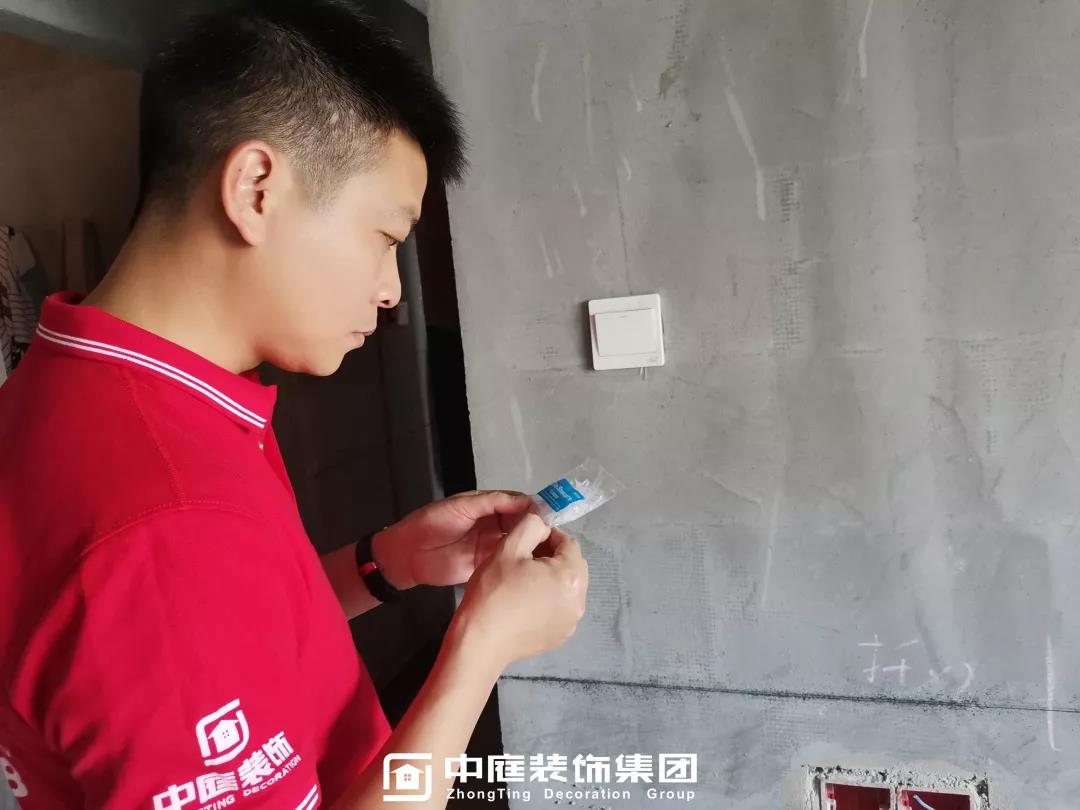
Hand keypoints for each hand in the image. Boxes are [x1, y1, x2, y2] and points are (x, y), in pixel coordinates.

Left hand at [372, 491, 533, 588]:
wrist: (407, 555)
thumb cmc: (431, 524)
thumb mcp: (461, 506)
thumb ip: (491, 502)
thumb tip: (524, 499)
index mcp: (487, 506)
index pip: (517, 504)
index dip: (532, 508)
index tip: (547, 516)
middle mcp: (492, 525)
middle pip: (522, 524)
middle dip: (536, 528)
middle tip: (551, 537)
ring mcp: (490, 546)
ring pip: (518, 544)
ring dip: (531, 546)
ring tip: (548, 552)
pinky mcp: (486, 565)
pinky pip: (507, 562)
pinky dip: (519, 564)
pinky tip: (532, 567)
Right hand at [452, 514, 588, 669]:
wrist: (480, 642)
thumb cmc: (494, 592)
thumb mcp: (508, 548)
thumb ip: (530, 526)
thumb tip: (542, 525)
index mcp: (570, 575)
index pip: (568, 542)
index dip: (548, 535)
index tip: (527, 539)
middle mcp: (579, 599)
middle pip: (573, 565)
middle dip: (553, 556)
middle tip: (525, 559)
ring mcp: (571, 621)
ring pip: (568, 587)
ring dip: (552, 578)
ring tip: (524, 581)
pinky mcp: (560, 636)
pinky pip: (561, 608)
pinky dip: (549, 600)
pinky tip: (526, 603)